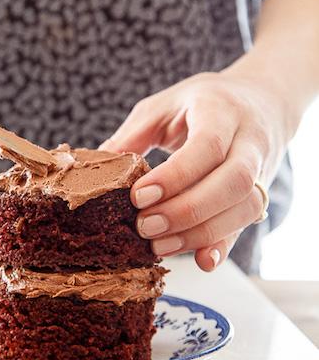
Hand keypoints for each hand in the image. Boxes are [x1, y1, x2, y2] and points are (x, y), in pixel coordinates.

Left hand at [100, 64, 295, 270]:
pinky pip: (247, 222)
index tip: (139, 197)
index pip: (207, 146)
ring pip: (245, 207)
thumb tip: (98, 169)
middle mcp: (250, 139)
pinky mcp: (261, 192)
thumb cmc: (201, 102)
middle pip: (233, 181)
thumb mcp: (163, 106)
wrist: (260, 99)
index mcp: (220, 110)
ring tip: (158, 246)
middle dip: (188, 210)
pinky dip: (223, 245)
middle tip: (144, 227)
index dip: (175, 176)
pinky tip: (201, 261)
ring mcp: (261, 167)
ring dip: (201, 233)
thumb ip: (133, 136)